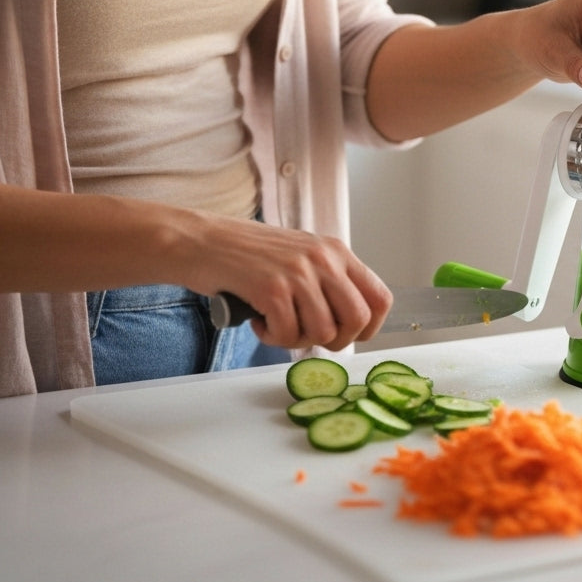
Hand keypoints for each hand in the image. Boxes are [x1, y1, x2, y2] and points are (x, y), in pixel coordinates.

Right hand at [180, 215, 392, 350]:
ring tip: (277, 325)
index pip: (380, 298)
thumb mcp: (302, 257)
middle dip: (335, 341)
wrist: (202, 241)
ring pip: (323, 332)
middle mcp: (323, 259)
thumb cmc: (249, 254)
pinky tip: (259, 321)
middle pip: (357, 320)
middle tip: (307, 335)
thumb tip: (352, 324)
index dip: (369, 328)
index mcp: (336, 252)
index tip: (348, 335)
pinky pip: (288, 334)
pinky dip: (272, 338)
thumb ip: (328, 282)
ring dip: (298, 339)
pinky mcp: (271, 288)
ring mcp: (298, 272)